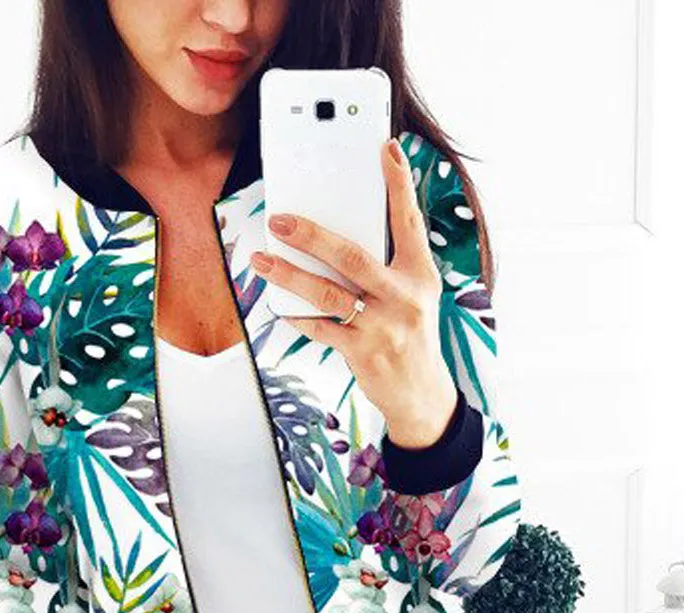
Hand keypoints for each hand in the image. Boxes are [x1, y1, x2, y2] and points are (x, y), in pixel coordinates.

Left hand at [249, 136, 457, 448]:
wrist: (421, 393)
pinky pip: (321, 327)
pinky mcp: (363, 351)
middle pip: (353, 255)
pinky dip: (297, 314)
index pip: (409, 220)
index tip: (386, 148)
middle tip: (280, 219)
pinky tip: (278, 304)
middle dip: (312, 235)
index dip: (399, 183)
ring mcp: (383, 326)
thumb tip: (338, 234)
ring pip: (328, 293)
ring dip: (290, 275)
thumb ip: (388, 264)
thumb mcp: (414, 294)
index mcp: (420, 273)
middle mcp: (404, 296)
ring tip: (262, 259)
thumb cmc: (410, 334)